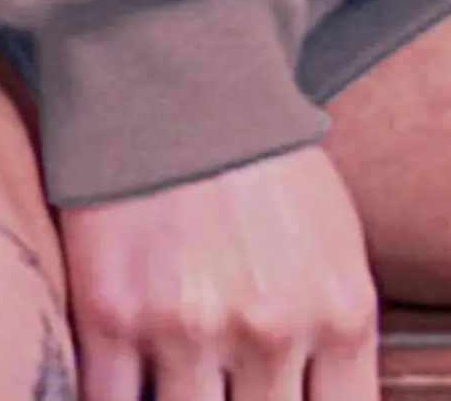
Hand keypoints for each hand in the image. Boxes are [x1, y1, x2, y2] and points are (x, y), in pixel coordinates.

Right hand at [58, 139, 380, 400]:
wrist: (180, 81)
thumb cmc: (263, 170)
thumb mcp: (336, 248)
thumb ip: (337, 341)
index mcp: (339, 313)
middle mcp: (270, 328)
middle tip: (227, 391)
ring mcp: (187, 328)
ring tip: (187, 381)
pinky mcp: (111, 319)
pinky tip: (132, 389)